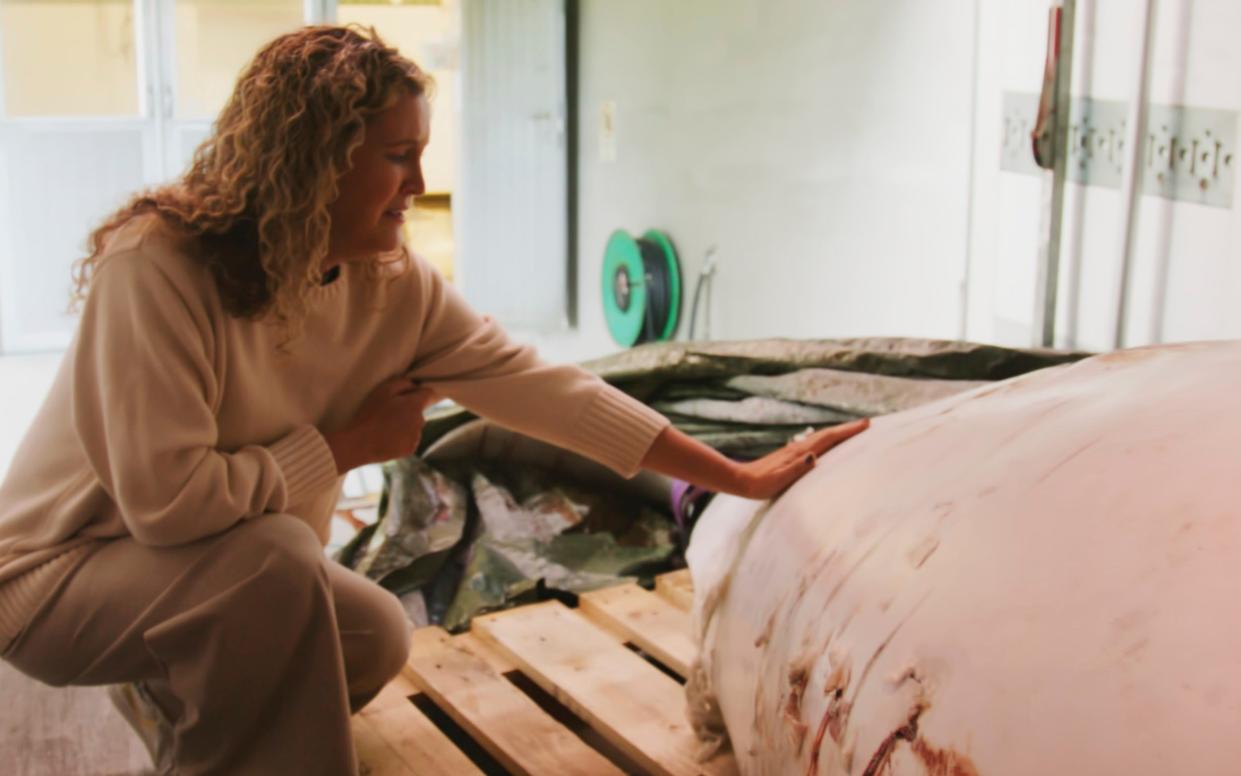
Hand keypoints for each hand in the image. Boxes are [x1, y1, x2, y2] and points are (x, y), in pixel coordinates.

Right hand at [323, 376, 438, 472]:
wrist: (359, 443)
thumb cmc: (369, 414)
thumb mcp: (383, 390)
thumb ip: (403, 383)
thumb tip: (414, 385)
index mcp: (415, 405)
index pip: (428, 393)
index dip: (418, 392)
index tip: (406, 394)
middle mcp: (420, 421)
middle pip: (419, 411)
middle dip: (408, 409)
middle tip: (388, 412)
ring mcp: (416, 437)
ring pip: (414, 426)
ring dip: (405, 425)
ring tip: (385, 427)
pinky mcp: (410, 449)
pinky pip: (409, 440)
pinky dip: (402, 438)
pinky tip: (387, 438)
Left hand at [732, 418, 868, 499]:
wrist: (740, 481)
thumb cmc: (759, 484)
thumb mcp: (778, 480)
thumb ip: (795, 468)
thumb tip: (813, 456)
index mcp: (799, 452)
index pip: (828, 438)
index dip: (847, 431)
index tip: (865, 424)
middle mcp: (799, 448)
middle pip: (828, 434)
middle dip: (848, 428)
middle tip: (867, 423)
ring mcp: (795, 450)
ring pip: (822, 438)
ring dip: (839, 433)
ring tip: (854, 431)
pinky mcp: (791, 456)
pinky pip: (816, 444)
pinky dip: (828, 441)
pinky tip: (829, 445)